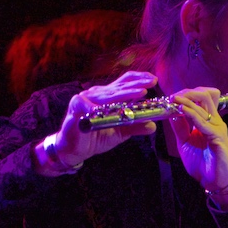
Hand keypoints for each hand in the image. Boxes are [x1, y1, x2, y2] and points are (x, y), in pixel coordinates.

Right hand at [38, 71, 157, 173]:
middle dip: (137, 84)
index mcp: (108, 97)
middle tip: (152, 82)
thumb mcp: (119, 132)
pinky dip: (93, 107)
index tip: (153, 79)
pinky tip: (102, 109)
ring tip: (140, 93)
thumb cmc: (96, 137)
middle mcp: (98, 94)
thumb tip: (152, 126)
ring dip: (124, 94)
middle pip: (119, 86)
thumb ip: (134, 127)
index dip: (138, 78)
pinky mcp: (75, 109)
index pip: (124, 82)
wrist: (74, 149)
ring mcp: (86, 100)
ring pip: (107, 95)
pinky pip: (85, 105)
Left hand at [169, 88, 227, 205]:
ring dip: (187, 101)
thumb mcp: (185, 143)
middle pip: (204, 96)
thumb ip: (180, 128)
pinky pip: (204, 123)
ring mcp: (217, 127)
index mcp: (208, 121)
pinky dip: (192, 114)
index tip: (170, 97)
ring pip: (204, 105)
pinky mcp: (218, 137)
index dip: (185, 95)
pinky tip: (181, 111)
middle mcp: (214, 120)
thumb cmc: (202, 163)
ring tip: (174, 99)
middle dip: (187, 93)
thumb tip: (171, 113)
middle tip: (172, 96)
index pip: (200, 99)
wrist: (215, 181)